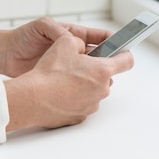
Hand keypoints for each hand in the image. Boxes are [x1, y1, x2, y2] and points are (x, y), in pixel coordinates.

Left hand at [0, 17, 112, 77]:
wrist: (5, 55)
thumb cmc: (22, 37)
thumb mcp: (42, 26)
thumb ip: (58, 30)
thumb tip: (73, 37)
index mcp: (73, 36)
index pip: (100, 38)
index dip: (113, 41)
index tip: (122, 46)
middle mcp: (73, 52)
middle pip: (100, 58)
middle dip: (106, 63)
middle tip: (108, 67)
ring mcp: (68, 68)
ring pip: (91, 74)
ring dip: (96, 77)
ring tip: (95, 79)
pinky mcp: (60, 80)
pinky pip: (78, 85)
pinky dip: (82, 87)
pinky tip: (81, 89)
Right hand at [3, 33, 133, 130]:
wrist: (32, 99)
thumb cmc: (49, 73)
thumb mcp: (64, 42)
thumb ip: (79, 41)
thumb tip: (81, 46)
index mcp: (102, 71)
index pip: (127, 60)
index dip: (124, 52)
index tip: (119, 50)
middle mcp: (101, 90)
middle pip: (106, 76)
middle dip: (94, 69)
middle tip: (77, 64)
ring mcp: (91, 105)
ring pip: (92, 90)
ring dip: (83, 84)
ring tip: (63, 79)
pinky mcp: (79, 116)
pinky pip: (81, 103)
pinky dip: (73, 97)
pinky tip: (58, 92)